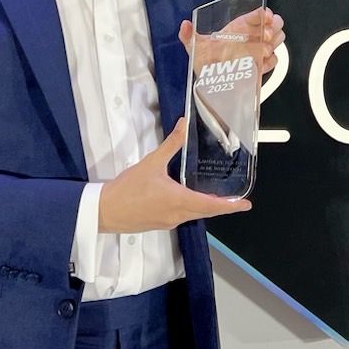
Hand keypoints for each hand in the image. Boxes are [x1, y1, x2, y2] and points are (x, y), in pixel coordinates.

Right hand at [97, 119, 251, 232]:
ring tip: (216, 198)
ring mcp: (167, 222)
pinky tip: (188, 200)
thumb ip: (170, 144)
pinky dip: (190, 209)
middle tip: (235, 201)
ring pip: (193, 215)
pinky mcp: (158, 224)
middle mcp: (177, 214)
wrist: (104, 211)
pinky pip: (181, 216)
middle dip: (221, 207)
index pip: (211, 205)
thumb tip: (183, 124)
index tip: (245, 206)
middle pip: (205, 211)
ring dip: (205, 207)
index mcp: (178, 200)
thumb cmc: (128, 188)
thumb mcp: (151, 163)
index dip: (229, 206)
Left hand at [178, 7, 284, 79]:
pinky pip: (274, 59)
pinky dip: (270, 60)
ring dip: (273, 43)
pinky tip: (261, 62)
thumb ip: (188, 36)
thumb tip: (185, 25)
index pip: (258, 14)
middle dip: (273, 28)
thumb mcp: (196, 47)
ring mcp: (258, 50)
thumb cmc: (206, 62)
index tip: (266, 16)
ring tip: (264, 48)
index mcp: (239, 27)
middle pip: (274, 24)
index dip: (264, 13)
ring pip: (277, 39)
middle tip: (265, 34)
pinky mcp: (261, 65)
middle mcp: (251, 37)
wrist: (213, 84)